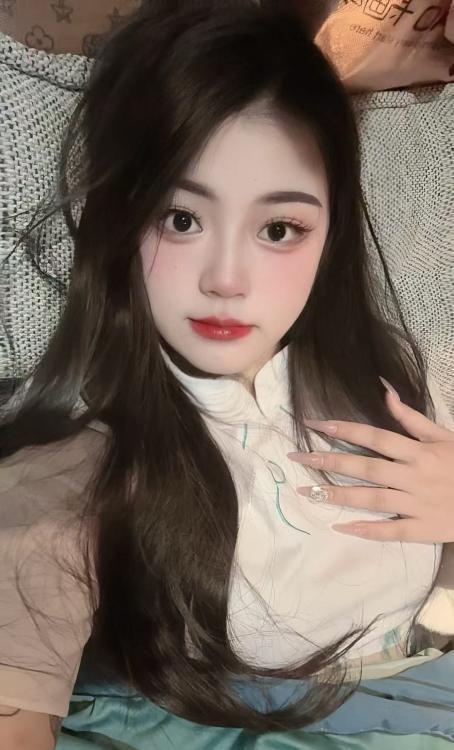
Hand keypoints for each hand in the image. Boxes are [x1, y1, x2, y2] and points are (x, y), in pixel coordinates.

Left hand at [288, 384, 453, 542]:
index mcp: (419, 451)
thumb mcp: (445, 436)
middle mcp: (414, 476)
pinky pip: (391, 530)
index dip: (344, 430)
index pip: (374, 437)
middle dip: (328, 461)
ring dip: (337, 494)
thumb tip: (385, 392)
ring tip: (307, 491)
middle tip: (296, 457)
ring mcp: (418, 503)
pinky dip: (366, 530)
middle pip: (364, 468)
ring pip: (371, 499)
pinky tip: (340, 526)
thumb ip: (413, 418)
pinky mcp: (423, 529)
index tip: (314, 425)